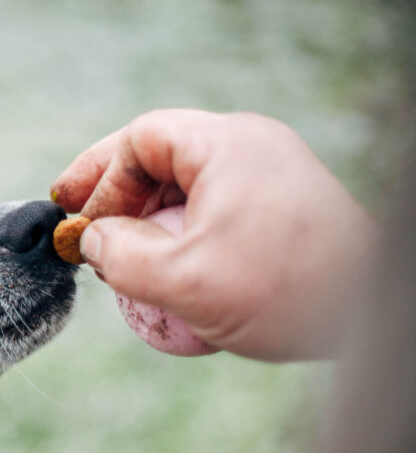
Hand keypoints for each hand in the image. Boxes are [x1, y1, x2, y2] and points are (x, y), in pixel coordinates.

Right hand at [50, 109, 378, 360]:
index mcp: (227, 145)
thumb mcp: (183, 280)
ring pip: (187, 180)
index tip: (79, 222)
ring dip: (146, 213)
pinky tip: (164, 263)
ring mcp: (270, 173)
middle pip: (163, 153)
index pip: (141, 140)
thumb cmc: (283, 292)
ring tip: (118, 251)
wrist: (373, 313)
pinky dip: (179, 226)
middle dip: (116, 190)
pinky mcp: (281, 204)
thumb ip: (120, 256)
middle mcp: (251, 146)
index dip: (100, 178)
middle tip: (79, 221)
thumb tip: (90, 240)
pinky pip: (214, 203)